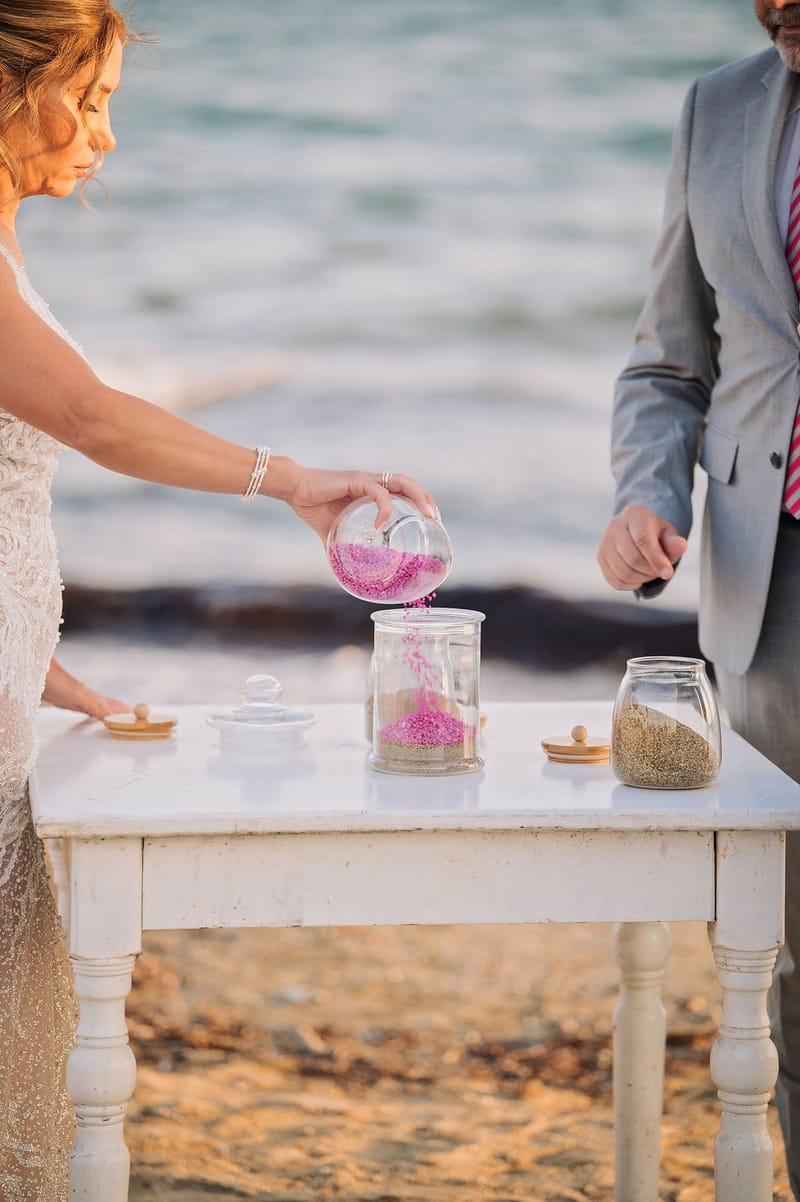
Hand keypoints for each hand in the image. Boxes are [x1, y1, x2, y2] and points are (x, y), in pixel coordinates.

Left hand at [41, 657, 129, 720]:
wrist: (36, 670)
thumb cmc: (55, 683)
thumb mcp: (78, 698)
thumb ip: (96, 707)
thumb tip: (114, 719)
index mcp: (94, 698)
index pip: (117, 708)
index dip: (130, 713)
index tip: (144, 718)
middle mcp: (89, 697)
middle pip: (111, 706)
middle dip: (124, 712)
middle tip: (136, 719)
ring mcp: (78, 698)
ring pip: (100, 707)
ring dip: (110, 713)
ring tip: (118, 719)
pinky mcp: (67, 700)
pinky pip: (87, 709)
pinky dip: (95, 714)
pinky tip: (90, 715)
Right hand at [286, 465, 438, 541]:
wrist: (294, 491)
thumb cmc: (312, 507)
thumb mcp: (332, 533)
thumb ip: (342, 548)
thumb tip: (344, 573)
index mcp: (371, 491)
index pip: (403, 491)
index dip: (420, 501)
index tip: (431, 518)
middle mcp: (372, 482)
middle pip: (408, 483)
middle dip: (426, 498)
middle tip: (435, 518)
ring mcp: (366, 480)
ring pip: (401, 482)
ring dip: (418, 497)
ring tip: (427, 514)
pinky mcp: (357, 481)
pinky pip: (379, 493)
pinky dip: (385, 509)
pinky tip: (382, 525)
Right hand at [598, 504, 686, 591]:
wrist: (635, 531)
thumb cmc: (655, 533)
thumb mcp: (669, 533)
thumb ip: (674, 542)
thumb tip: (680, 546)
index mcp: (634, 514)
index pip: (643, 540)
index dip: (656, 559)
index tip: (668, 574)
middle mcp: (615, 526)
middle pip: (632, 559)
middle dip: (650, 571)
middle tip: (661, 570)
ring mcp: (605, 543)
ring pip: (624, 572)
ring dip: (642, 578)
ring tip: (650, 571)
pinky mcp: (601, 558)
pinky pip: (616, 580)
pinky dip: (631, 584)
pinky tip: (639, 575)